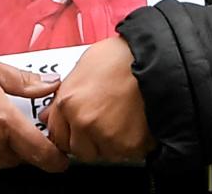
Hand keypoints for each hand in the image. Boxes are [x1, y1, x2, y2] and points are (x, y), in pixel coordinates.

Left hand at [41, 36, 154, 161]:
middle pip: (79, 149)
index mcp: (68, 102)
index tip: (78, 129)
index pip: (57, 135)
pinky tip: (136, 123)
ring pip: (103, 154)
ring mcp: (107, 136)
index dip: (70, 131)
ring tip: (123, 119)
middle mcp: (84, 122)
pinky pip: (126, 154)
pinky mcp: (130, 146)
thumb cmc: (123, 56)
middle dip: (89, 140)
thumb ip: (66, 95)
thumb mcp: (83, 67)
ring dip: (110, 143)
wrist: (157, 59)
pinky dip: (131, 144)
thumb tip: (54, 112)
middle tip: (105, 122)